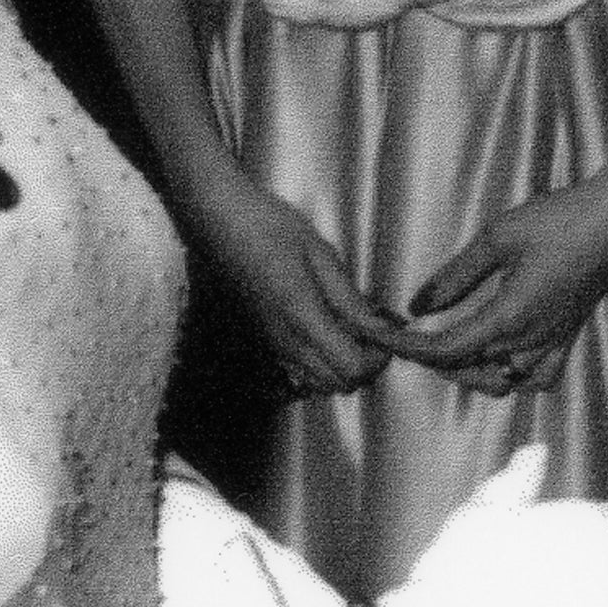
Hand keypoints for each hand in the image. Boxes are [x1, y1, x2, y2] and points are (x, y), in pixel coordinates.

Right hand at [196, 178, 389, 392]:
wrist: (218, 221)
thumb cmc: (269, 227)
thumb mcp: (320, 255)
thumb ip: (350, 299)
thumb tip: (381, 329)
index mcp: (302, 320)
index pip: (352, 369)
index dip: (378, 357)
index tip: (389, 330)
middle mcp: (286, 343)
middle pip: (338, 385)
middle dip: (366, 365)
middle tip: (377, 330)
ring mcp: (273, 344)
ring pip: (319, 382)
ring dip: (345, 365)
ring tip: (356, 327)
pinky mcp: (266, 338)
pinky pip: (302, 368)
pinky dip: (325, 360)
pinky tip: (331, 325)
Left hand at [380, 172, 607, 396]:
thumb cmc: (560, 219)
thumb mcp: (497, 238)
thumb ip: (455, 276)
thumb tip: (416, 305)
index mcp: (509, 317)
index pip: (445, 351)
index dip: (408, 348)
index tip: (382, 336)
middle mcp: (531, 340)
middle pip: (467, 370)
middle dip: (430, 357)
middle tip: (405, 334)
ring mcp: (553, 343)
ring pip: (501, 383)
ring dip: (468, 371)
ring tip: (447, 346)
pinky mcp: (569, 337)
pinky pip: (538, 379)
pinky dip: (514, 378)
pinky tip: (502, 359)